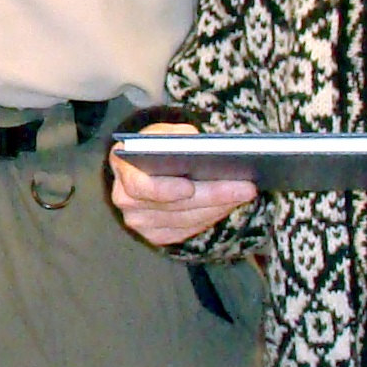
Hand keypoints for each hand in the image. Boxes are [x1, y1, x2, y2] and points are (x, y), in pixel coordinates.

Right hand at [108, 122, 256, 247]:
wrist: (144, 165)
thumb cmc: (155, 145)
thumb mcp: (162, 131)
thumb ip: (177, 136)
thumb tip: (202, 146)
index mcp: (122, 167)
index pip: (139, 186)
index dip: (164, 190)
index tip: (189, 187)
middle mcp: (124, 199)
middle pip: (172, 207)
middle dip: (212, 196)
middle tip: (245, 187)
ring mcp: (139, 221)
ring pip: (184, 221)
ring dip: (218, 208)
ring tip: (245, 193)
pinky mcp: (154, 235)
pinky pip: (187, 231)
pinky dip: (211, 217)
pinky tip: (230, 204)